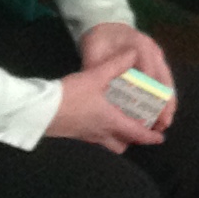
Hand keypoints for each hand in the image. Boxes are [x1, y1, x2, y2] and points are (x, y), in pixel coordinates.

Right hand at [44, 65, 160, 151]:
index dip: (150, 136)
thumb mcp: (95, 76)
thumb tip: (133, 53)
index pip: (136, 134)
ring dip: (117, 138)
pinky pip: (95, 139)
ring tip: (121, 124)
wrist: (38, 111)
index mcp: (111, 121)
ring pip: (108, 144)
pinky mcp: (74, 134)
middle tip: (140, 129)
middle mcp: (101, 133)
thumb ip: (116, 65)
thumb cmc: (70, 96)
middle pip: (122, 144)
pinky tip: (98, 118)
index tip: (160, 137)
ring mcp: (86, 136)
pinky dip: (103, 133)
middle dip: (133, 139)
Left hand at [74, 23, 176, 130]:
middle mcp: (153, 51)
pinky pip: (165, 82)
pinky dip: (165, 98)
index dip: (149, 92)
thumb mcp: (93, 53)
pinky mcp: (158, 62)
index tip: (147, 111)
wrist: (107, 26)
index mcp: (139, 46)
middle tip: (163, 122)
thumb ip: (96, 70)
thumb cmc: (100, 41)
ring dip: (168, 103)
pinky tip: (163, 113)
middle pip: (164, 78)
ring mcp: (158, 56)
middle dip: (166, 102)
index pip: (148, 71)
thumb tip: (97, 93)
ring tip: (165, 122)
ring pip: (168, 81)